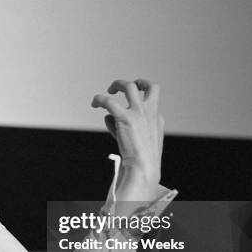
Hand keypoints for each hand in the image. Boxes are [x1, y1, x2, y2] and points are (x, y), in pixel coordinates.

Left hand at [92, 79, 163, 201]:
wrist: (144, 169)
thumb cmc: (140, 162)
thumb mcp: (138, 144)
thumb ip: (124, 128)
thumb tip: (108, 117)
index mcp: (157, 120)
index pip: (149, 106)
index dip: (136, 110)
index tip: (126, 118)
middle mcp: (151, 113)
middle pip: (150, 87)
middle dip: (138, 82)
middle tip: (124, 89)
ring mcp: (139, 113)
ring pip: (130, 86)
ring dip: (118, 84)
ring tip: (109, 91)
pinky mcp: (125, 117)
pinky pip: (109, 101)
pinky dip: (100, 99)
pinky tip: (94, 103)